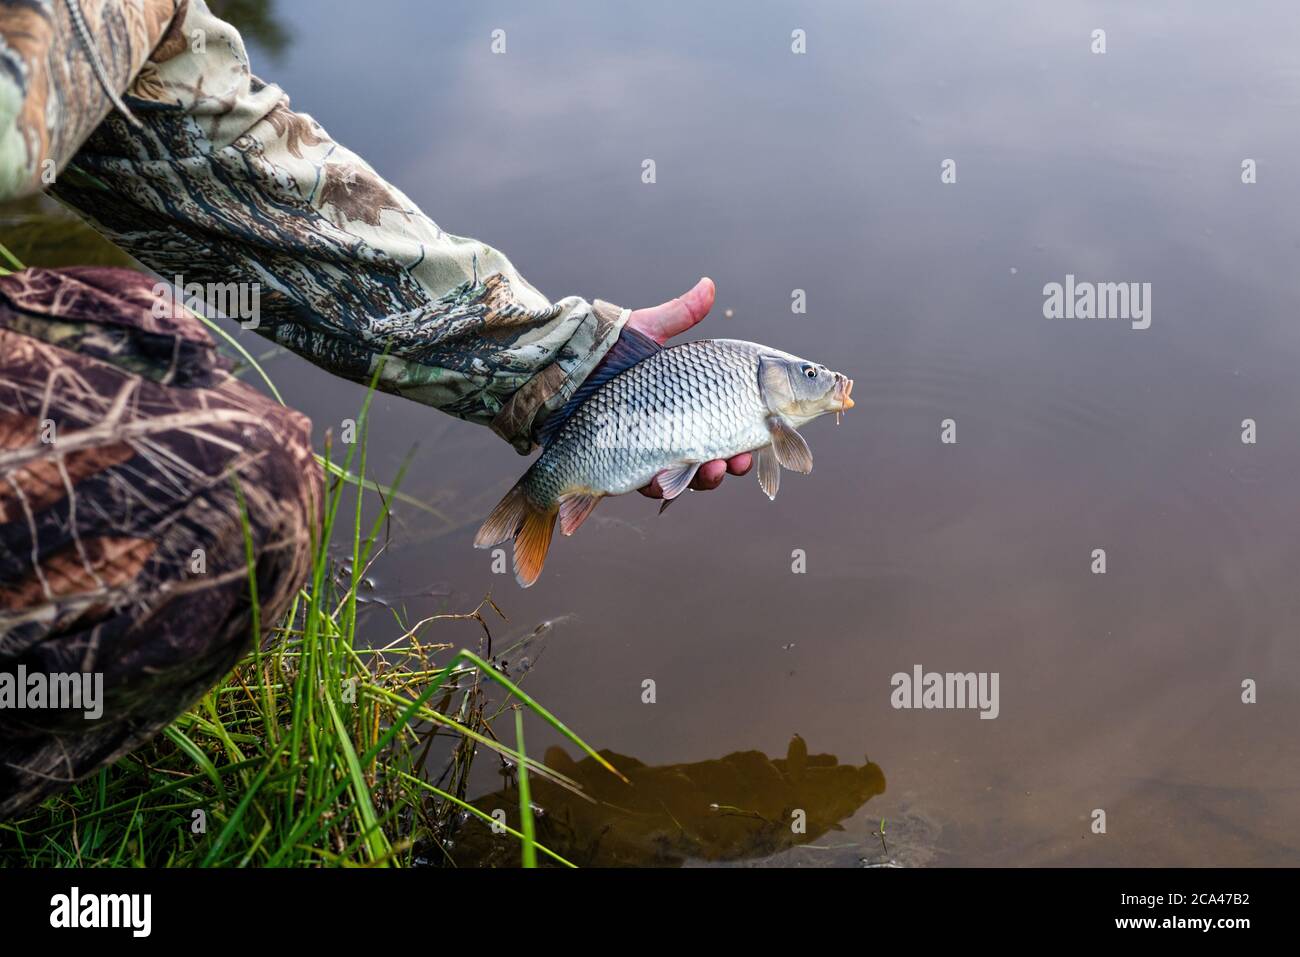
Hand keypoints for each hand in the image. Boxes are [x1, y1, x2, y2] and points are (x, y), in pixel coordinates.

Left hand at [626, 277, 752, 496]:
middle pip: (714, 456)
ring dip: (706, 479)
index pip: (726, 421)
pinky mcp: (623, 469)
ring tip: (715, 470)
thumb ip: (679, 314)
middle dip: (732, 463)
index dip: (747, 431)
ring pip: (687, 478)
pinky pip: (648, 486)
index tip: (766, 432)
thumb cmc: (604, 349)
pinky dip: (662, 486)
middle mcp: (672, 429)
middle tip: (742, 460)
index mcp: (685, 401)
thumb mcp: (645, 330)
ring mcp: (649, 451)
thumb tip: (708, 285)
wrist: (559, 371)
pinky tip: (668, 480)